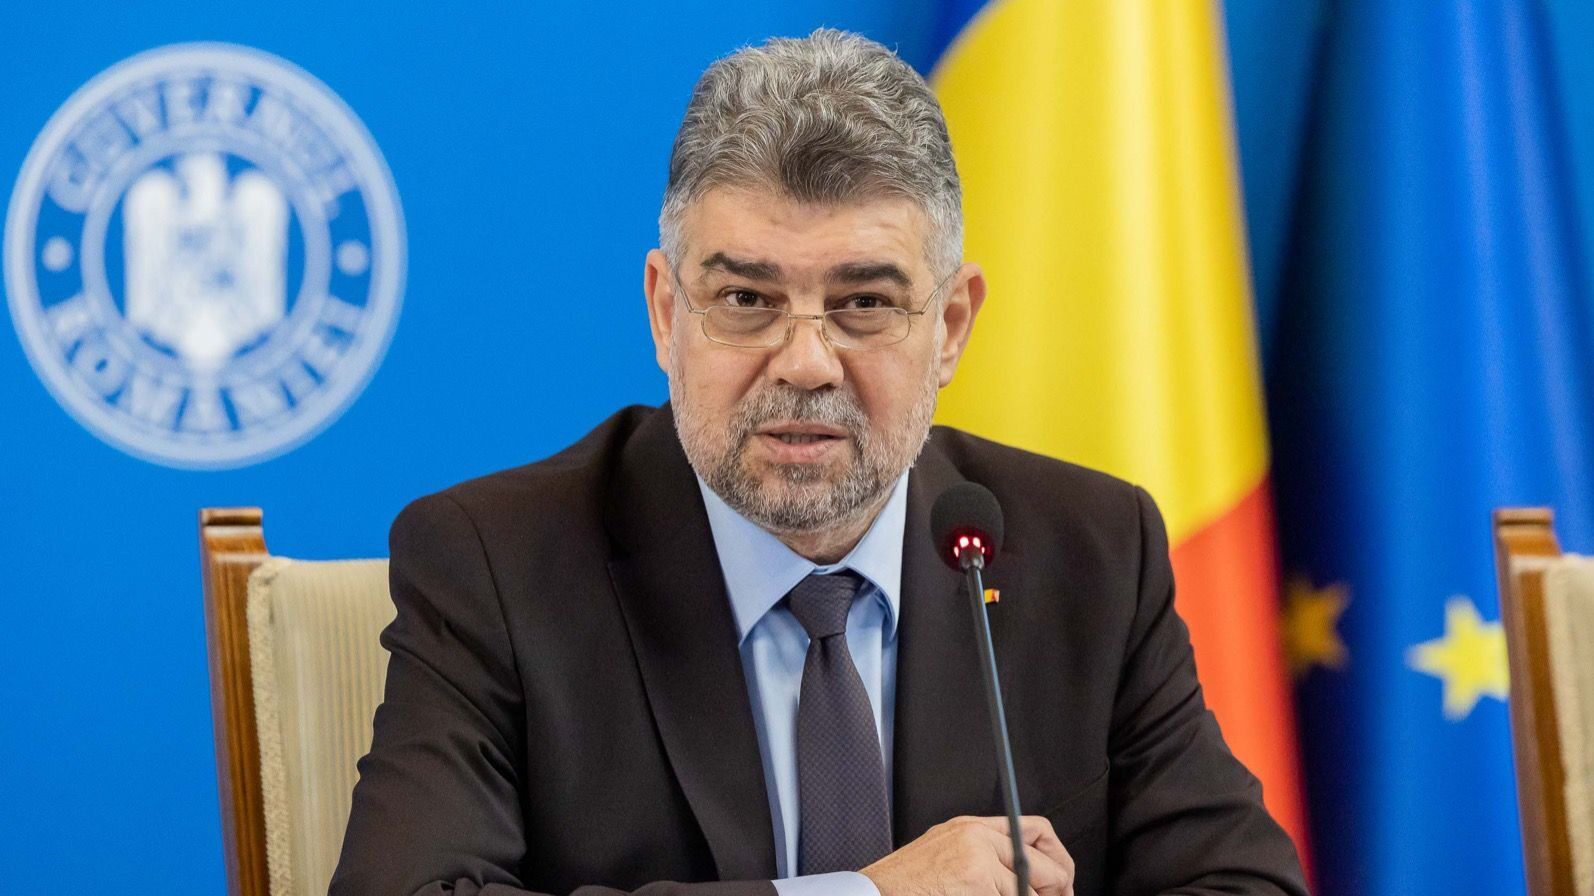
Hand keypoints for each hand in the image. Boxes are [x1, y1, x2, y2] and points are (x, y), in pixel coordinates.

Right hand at [860, 815, 1074, 895]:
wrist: (873, 894)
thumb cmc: (903, 884)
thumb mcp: (944, 853)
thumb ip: (983, 855)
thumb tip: (1027, 878)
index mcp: (971, 828)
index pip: (1035, 830)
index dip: (1056, 857)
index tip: (1060, 880)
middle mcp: (977, 838)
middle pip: (1043, 861)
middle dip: (1058, 887)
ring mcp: (978, 861)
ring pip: (1028, 890)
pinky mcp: (977, 882)